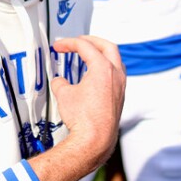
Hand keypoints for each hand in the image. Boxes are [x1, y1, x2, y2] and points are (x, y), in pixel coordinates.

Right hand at [50, 35, 125, 173]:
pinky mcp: (120, 97)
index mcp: (103, 68)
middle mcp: (116, 74)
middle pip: (107, 46)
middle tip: (78, 41)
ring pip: (116, 60)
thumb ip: (60, 83)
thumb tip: (60, 82)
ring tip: (89, 54)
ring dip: (102, 53)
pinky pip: (116, 74)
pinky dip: (106, 67)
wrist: (95, 139)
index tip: (59, 46)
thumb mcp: (63, 95)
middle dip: (91, 41)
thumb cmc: (82, 118)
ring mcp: (121, 86)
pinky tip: (95, 74)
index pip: (85, 47)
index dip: (69, 43)